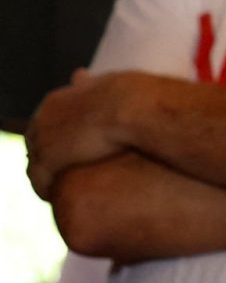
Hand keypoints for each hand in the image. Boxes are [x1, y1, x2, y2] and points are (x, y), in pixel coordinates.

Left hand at [25, 69, 143, 199]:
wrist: (132, 105)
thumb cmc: (133, 95)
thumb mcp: (110, 85)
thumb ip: (94, 88)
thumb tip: (91, 84)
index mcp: (55, 101)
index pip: (43, 125)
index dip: (54, 141)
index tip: (66, 154)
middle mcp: (43, 118)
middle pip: (34, 144)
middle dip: (45, 159)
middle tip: (59, 174)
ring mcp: (43, 139)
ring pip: (35, 164)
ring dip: (44, 177)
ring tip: (57, 191)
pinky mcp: (49, 159)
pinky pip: (40, 180)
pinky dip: (45, 189)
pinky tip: (55, 198)